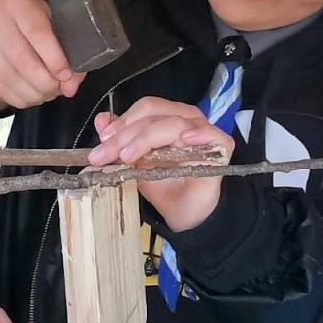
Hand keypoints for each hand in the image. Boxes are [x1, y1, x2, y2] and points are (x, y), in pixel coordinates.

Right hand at [0, 0, 85, 108]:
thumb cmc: (27, 16)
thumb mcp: (49, 19)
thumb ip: (66, 48)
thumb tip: (70, 87)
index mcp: (18, 3)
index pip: (38, 34)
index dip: (54, 60)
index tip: (66, 76)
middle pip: (23, 61)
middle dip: (46, 83)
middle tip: (58, 90)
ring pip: (10, 78)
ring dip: (33, 94)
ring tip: (46, 94)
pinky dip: (18, 97)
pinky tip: (29, 95)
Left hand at [88, 97, 234, 230]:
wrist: (184, 214)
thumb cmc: (163, 185)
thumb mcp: (134, 163)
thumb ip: (120, 141)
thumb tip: (102, 120)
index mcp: (167, 116)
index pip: (144, 109)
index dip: (122, 121)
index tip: (102, 141)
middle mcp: (186, 118)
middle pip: (153, 114)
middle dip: (126, 134)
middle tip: (107, 155)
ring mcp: (204, 130)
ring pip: (173, 123)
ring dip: (146, 138)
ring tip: (128, 156)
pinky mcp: (221, 146)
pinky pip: (209, 134)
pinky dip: (197, 134)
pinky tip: (184, 139)